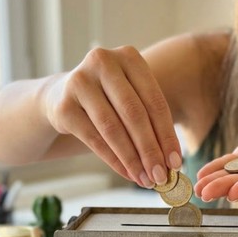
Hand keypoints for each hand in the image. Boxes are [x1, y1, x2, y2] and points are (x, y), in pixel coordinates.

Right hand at [45, 46, 181, 186]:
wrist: (61, 96)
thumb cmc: (108, 99)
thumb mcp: (131, 98)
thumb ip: (151, 122)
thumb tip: (171, 162)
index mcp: (129, 57)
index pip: (155, 102)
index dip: (167, 135)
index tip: (176, 163)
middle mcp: (103, 62)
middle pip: (134, 114)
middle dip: (150, 150)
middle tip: (162, 176)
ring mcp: (80, 82)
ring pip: (113, 128)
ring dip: (132, 159)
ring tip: (145, 179)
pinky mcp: (63, 105)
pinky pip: (94, 138)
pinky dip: (114, 160)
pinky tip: (127, 173)